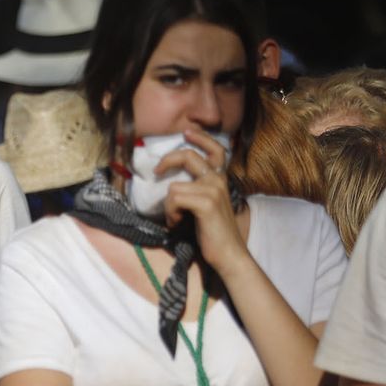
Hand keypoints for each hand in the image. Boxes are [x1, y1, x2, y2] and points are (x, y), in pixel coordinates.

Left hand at [159, 130, 247, 274]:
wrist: (228, 253)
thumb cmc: (212, 232)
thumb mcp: (205, 204)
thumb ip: (196, 189)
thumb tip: (172, 181)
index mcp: (219, 179)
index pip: (215, 149)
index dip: (201, 138)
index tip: (186, 132)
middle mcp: (217, 180)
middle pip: (188, 156)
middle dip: (167, 161)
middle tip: (157, 171)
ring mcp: (213, 189)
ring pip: (174, 187)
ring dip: (168, 207)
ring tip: (176, 218)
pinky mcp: (206, 203)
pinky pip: (174, 199)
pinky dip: (171, 214)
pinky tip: (178, 223)